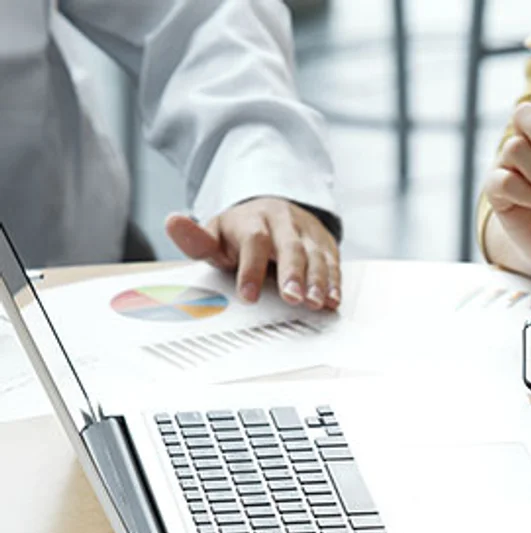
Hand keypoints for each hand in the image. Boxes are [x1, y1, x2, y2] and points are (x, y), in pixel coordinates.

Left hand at [165, 198, 340, 310]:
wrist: (275, 210)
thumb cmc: (242, 233)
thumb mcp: (216, 234)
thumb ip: (196, 238)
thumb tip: (173, 222)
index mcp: (252, 220)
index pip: (253, 242)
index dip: (251, 269)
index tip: (247, 296)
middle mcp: (283, 223)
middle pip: (290, 247)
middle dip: (292, 274)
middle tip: (292, 298)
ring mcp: (307, 233)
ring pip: (314, 256)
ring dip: (317, 281)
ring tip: (316, 302)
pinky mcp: (325, 244)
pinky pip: (332, 263)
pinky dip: (334, 282)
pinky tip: (333, 299)